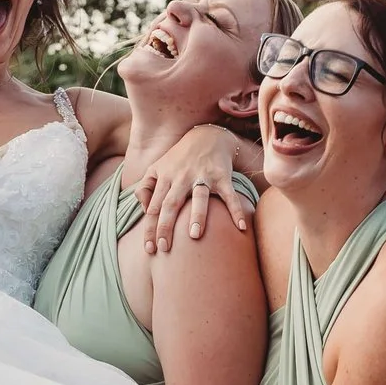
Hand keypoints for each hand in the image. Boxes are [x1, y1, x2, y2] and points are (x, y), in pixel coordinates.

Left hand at [137, 125, 253, 253]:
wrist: (207, 136)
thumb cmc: (178, 158)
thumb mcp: (156, 168)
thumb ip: (144, 188)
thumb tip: (145, 210)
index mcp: (164, 177)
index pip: (154, 207)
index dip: (150, 228)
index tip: (149, 249)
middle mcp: (181, 177)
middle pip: (171, 204)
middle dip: (166, 226)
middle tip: (164, 248)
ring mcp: (202, 176)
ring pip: (199, 197)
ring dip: (197, 215)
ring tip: (194, 236)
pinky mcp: (222, 176)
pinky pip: (229, 195)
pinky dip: (235, 210)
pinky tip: (240, 227)